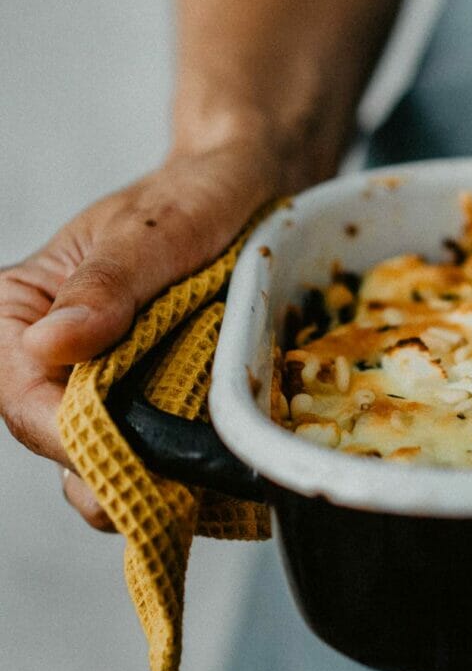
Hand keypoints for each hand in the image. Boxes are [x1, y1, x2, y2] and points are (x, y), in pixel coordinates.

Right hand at [0, 144, 285, 530]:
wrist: (249, 190)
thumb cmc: (195, 195)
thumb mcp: (157, 230)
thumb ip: (106, 284)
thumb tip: (49, 344)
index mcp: (24, 310)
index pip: (22, 397)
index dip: (67, 436)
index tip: (129, 455)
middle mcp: (53, 355)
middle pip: (59, 441)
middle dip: (114, 471)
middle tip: (179, 481)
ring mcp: (102, 382)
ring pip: (106, 459)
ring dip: (152, 476)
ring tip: (206, 475)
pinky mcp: (149, 399)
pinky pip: (153, 450)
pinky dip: (183, 464)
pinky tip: (221, 464)